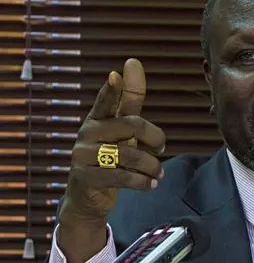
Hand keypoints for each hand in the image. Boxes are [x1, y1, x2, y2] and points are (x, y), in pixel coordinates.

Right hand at [58, 58, 165, 262]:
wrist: (88, 197)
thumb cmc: (111, 159)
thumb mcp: (123, 134)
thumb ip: (131, 105)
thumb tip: (132, 65)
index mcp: (98, 118)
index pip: (107, 100)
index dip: (114, 88)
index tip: (117, 73)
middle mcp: (87, 133)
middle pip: (132, 126)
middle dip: (155, 138)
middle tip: (161, 150)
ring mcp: (83, 155)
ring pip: (130, 155)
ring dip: (152, 166)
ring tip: (158, 173)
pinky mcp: (85, 177)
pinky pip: (123, 177)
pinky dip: (144, 182)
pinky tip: (151, 184)